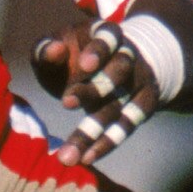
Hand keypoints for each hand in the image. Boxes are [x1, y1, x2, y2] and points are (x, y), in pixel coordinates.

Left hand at [32, 22, 161, 165]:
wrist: (119, 62)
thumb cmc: (76, 55)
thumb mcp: (59, 47)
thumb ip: (48, 49)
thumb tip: (55, 50)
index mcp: (107, 34)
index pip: (109, 37)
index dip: (99, 51)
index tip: (84, 66)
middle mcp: (128, 56)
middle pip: (119, 71)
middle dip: (96, 89)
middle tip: (66, 103)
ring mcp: (138, 81)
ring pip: (120, 105)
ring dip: (96, 128)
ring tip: (69, 154)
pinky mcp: (144, 104)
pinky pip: (129, 124)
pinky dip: (110, 141)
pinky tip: (87, 157)